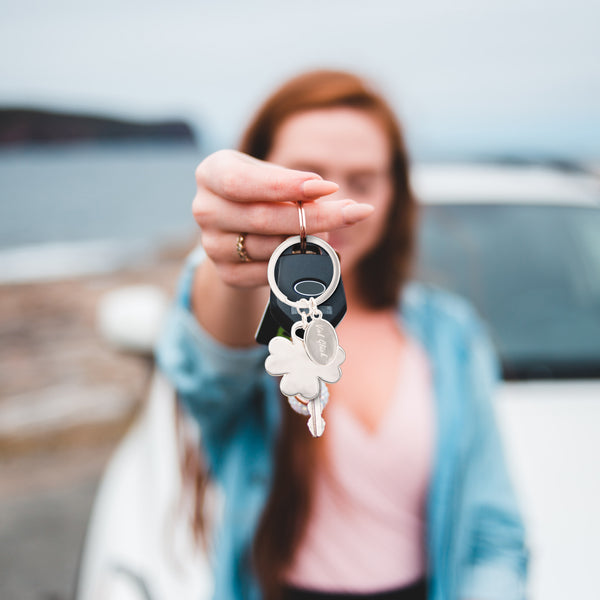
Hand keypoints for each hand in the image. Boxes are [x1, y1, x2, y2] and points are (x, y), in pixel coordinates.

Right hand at [193, 150, 373, 288]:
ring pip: (269, 248)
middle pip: (262, 218)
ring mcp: (212, 245)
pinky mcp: (225, 273)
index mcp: (211, 173)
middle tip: (353, 213)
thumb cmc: (260, 191)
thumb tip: (329, 200)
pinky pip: (266, 273)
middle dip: (314, 217)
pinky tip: (312, 255)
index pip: (243, 182)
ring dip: (307, 243)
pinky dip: (294, 265)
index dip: (287, 186)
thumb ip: (293, 185)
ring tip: (330, 232)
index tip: (329, 188)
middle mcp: (204, 209)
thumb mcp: (271, 176)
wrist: (237, 226)